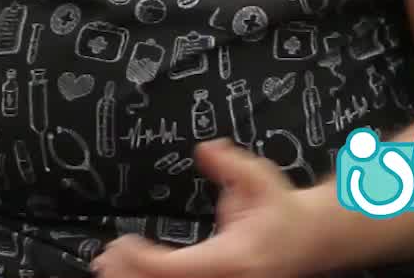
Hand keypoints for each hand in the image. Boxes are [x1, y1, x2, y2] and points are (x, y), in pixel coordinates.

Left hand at [91, 140, 316, 277]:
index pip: (181, 267)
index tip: (121, 243)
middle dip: (133, 275)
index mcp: (234, 258)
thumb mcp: (259, 177)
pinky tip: (131, 273)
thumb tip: (207, 149)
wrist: (311, 236)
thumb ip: (231, 164)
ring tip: (107, 268)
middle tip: (102, 259)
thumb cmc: (281, 208)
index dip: (145, 261)